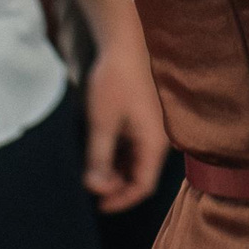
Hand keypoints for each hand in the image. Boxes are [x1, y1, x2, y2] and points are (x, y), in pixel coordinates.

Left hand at [84, 15, 169, 211]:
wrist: (126, 42)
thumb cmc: (116, 80)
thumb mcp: (102, 122)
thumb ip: (99, 158)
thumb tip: (95, 188)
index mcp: (154, 142)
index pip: (143, 186)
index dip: (120, 200)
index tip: (98, 205)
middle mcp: (158, 139)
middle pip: (141, 176)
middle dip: (116, 186)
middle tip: (90, 185)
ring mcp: (152, 129)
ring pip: (137, 162)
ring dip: (116, 171)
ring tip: (92, 170)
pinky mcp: (144, 119)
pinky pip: (134, 147)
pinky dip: (118, 156)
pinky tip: (100, 152)